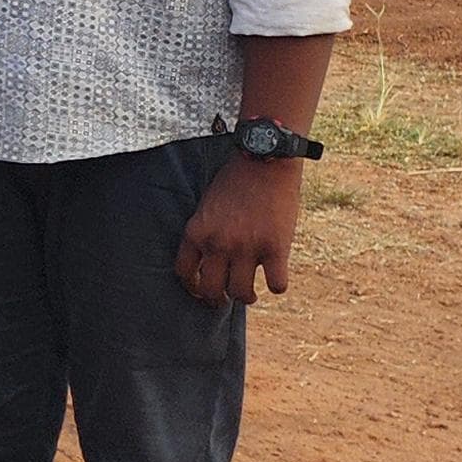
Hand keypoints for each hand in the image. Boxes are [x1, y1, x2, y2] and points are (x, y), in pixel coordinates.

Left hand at [175, 154, 299, 306]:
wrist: (263, 162)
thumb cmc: (234, 182)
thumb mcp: (206, 207)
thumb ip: (205, 234)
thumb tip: (209, 261)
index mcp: (196, 233)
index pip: (184, 273)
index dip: (192, 288)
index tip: (200, 291)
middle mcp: (218, 244)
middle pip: (210, 289)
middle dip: (216, 299)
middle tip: (224, 299)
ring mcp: (247, 248)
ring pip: (241, 292)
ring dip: (246, 298)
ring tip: (250, 295)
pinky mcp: (276, 248)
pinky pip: (276, 284)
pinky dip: (277, 286)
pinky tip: (276, 280)